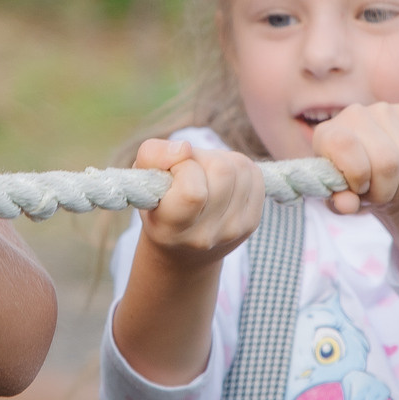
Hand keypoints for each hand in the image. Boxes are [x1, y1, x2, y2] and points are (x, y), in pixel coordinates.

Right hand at [132, 136, 265, 268]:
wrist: (183, 251)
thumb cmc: (158, 206)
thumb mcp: (143, 180)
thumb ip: (152, 156)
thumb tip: (184, 148)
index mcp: (171, 229)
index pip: (193, 192)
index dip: (183, 167)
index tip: (172, 170)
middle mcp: (204, 235)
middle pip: (222, 171)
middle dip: (204, 158)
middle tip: (191, 168)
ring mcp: (232, 230)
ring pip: (241, 167)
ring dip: (222, 159)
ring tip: (205, 174)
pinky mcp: (251, 222)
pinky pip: (255, 175)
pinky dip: (239, 167)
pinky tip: (223, 180)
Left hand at [313, 103, 398, 270]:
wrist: (376, 173)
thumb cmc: (353, 188)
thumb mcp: (341, 201)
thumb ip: (340, 204)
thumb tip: (346, 204)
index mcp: (327, 134)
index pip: (347, 147)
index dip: (359, 178)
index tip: (359, 189)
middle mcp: (353, 114)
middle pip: (386, 162)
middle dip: (386, 191)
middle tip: (380, 196)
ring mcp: (383, 110)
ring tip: (393, 190)